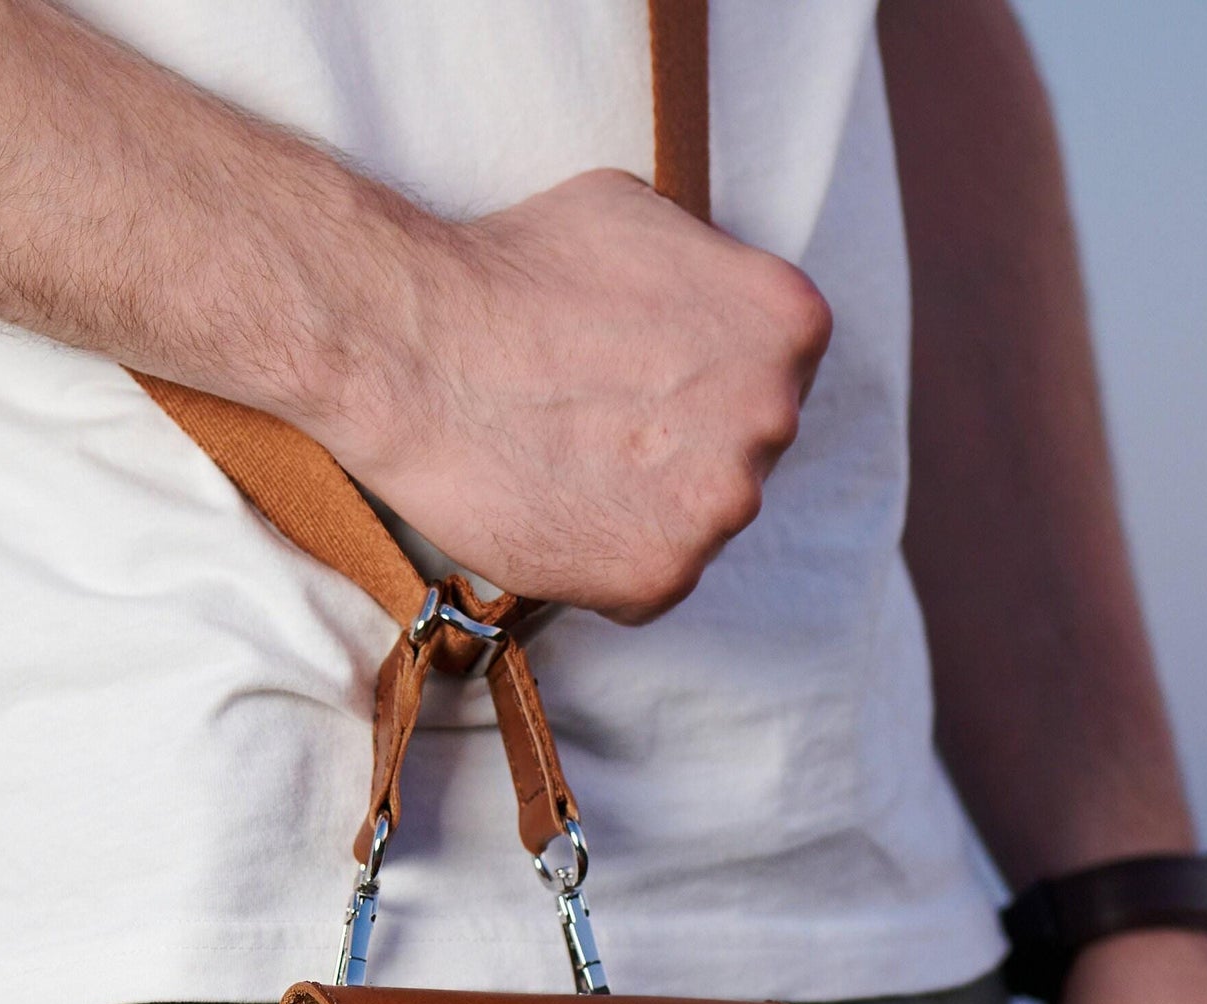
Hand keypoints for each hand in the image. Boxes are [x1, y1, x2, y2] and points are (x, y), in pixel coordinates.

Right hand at [320, 170, 833, 622]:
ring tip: (569, 467)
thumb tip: (706, 304)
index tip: (650, 382)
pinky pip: (653, 584)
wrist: (418, 351)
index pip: (776, 373)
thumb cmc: (511, 269)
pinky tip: (557, 512)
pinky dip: (607, 563)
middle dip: (683, 447)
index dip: (706, 381)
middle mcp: (774, 416)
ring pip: (701, 524)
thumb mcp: (640, 215)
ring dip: (647, 509)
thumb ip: (704, 271)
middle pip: (744, 455)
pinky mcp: (664, 575)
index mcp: (788, 323)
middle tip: (599, 427)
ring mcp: (723, 505)